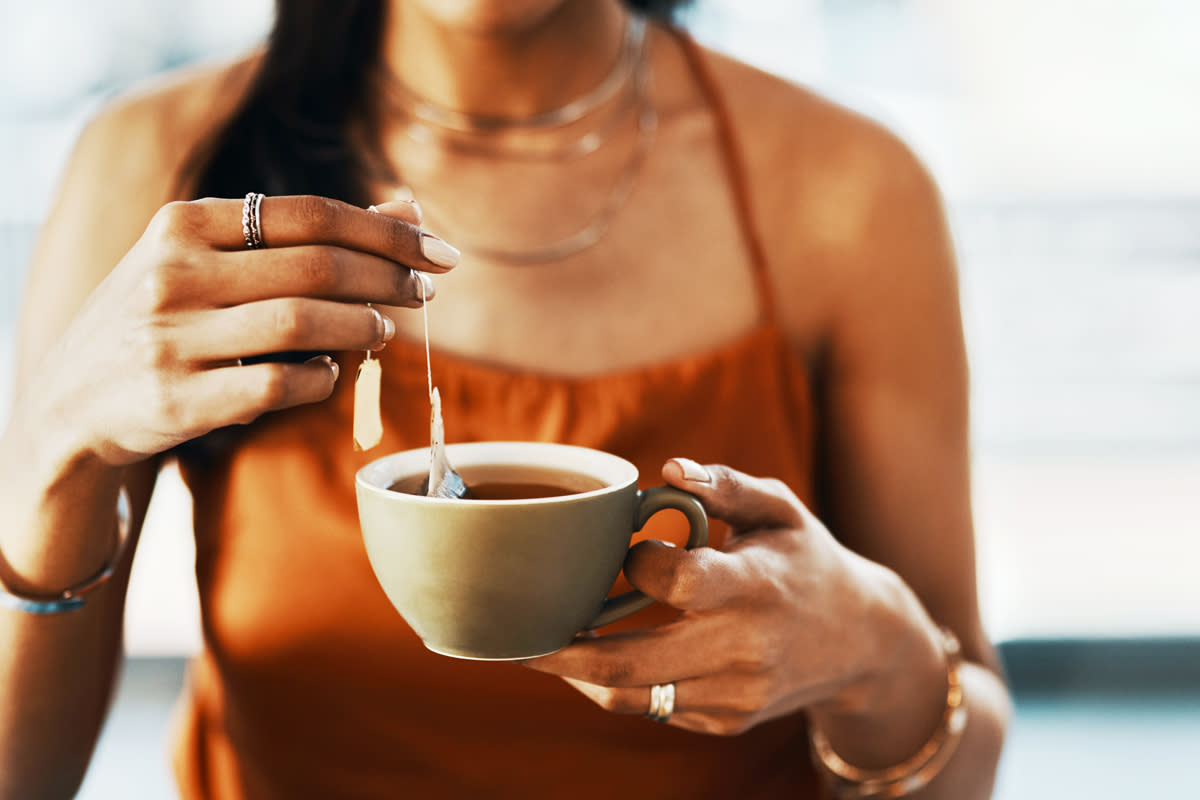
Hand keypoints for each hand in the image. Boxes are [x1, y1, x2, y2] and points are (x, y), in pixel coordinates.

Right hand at [28, 195, 457, 465]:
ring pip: (303, 324)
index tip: (438, 251)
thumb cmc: (164, 318)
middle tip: (427, 292)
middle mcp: (172, 274)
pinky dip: (324, 378)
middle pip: (317, 265)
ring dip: (363, 326)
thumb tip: (408, 208)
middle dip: (389, 278)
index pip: (310, 214)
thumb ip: (304, 235)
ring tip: (384, 330)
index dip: (386, 231)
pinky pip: (280, 386)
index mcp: (182, 224)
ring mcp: (171, 339)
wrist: (70, 402)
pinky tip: (334, 372)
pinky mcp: (178, 401)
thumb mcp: (212, 261)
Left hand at [523, 458, 903, 735]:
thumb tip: (669, 471)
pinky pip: (655, 709)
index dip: (639, 564)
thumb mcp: (780, 509)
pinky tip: (598, 660)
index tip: (632, 550)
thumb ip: (725, 484)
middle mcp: (746, 649)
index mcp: (757, 586)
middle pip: (633, 661)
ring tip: (544, 649)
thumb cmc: (806, 559)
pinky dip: (617, 686)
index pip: (677, 582)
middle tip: (518, 636)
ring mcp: (737, 694)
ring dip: (579, 676)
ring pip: (634, 696)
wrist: (861, 641)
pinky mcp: (728, 721)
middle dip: (562, 653)